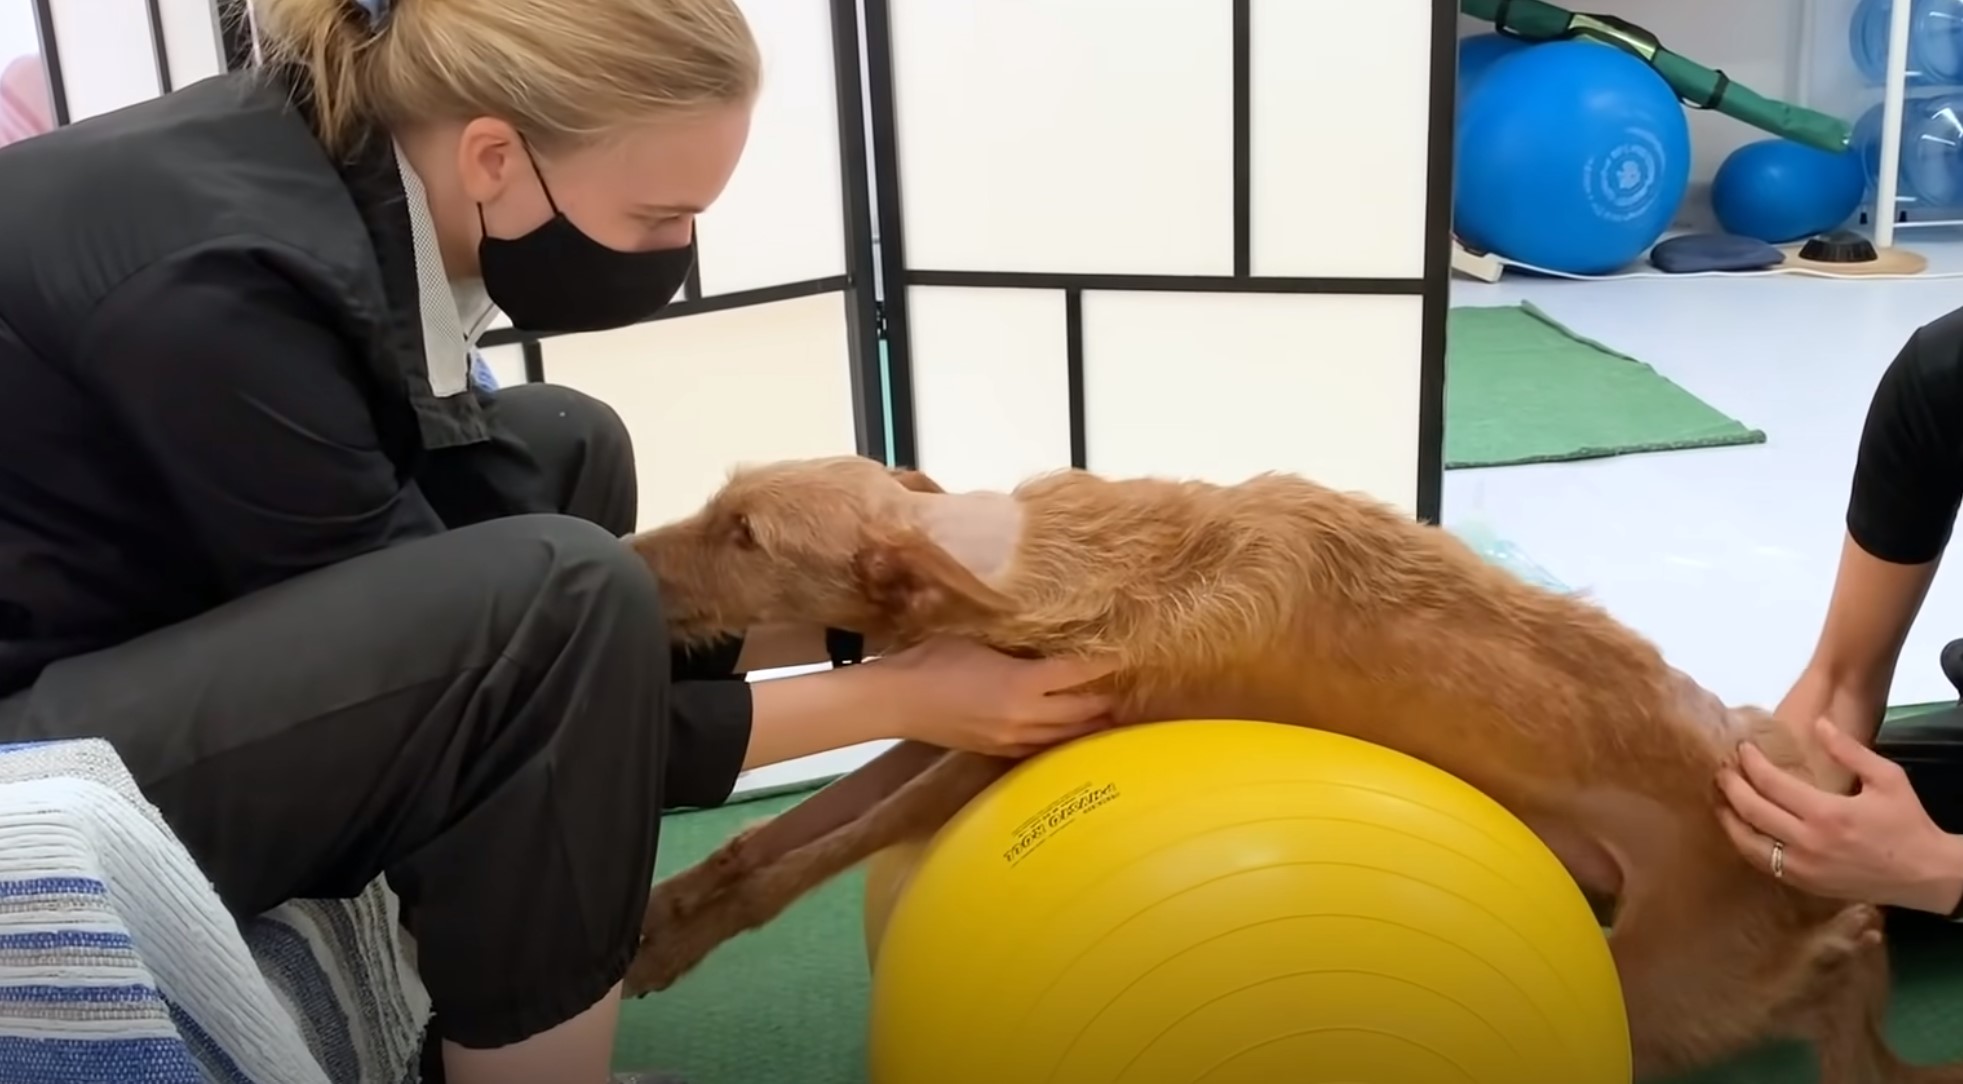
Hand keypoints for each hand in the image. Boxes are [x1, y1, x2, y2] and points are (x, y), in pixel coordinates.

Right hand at [868, 636, 1118, 755]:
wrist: (899, 700)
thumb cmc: (934, 660)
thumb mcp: (979, 641)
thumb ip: (1014, 647)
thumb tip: (1039, 643)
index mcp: (1022, 682)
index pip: (1076, 674)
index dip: (1101, 665)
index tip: (1122, 658)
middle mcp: (1025, 715)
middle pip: (1078, 712)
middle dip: (1103, 704)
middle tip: (1125, 697)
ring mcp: (1012, 737)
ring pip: (1063, 737)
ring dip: (1088, 729)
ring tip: (1108, 722)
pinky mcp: (998, 750)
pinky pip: (1040, 750)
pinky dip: (1060, 743)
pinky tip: (1068, 739)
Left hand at [1717, 716, 1962, 912]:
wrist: (1926, 875)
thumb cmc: (1908, 823)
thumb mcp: (1887, 778)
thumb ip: (1849, 750)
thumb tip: (1819, 723)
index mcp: (1827, 814)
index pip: (1771, 784)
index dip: (1750, 763)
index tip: (1742, 748)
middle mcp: (1808, 843)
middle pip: (1752, 812)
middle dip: (1730, 787)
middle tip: (1721, 770)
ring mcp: (1804, 869)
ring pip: (1748, 843)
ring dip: (1729, 818)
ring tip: (1719, 798)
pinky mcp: (1805, 885)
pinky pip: (1763, 864)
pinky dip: (1746, 844)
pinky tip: (1741, 828)